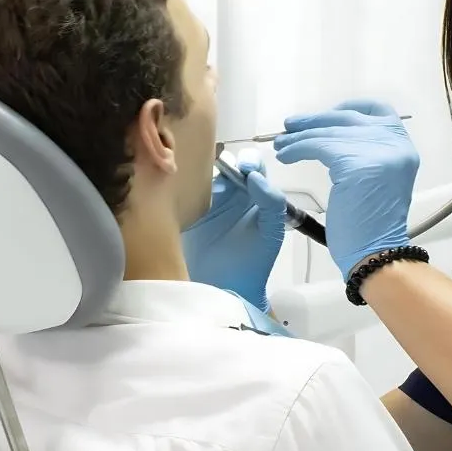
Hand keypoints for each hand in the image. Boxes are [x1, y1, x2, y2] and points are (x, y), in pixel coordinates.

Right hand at [182, 155, 285, 311]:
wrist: (225, 289)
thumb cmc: (253, 263)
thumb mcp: (270, 232)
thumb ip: (272, 203)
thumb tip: (256, 177)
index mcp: (255, 195)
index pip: (253, 168)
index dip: (249, 161)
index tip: (244, 167)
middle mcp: (231, 193)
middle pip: (227, 165)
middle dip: (223, 161)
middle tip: (220, 168)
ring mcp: (206, 201)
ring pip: (203, 174)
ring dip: (200, 169)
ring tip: (197, 169)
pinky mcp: (185, 210)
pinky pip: (183, 190)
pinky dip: (181, 182)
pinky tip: (179, 180)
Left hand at [274, 99, 417, 277]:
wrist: (375, 253)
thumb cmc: (369, 224)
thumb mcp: (376, 178)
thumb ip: (365, 153)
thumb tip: (330, 133)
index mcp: (403, 146)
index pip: (379, 110)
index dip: (348, 109)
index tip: (325, 117)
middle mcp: (396, 144)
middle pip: (348, 119)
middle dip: (315, 121)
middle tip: (289, 126)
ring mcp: (379, 153)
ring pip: (329, 133)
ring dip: (300, 137)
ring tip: (281, 145)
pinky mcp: (357, 165)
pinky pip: (319, 146)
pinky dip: (298, 149)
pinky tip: (286, 156)